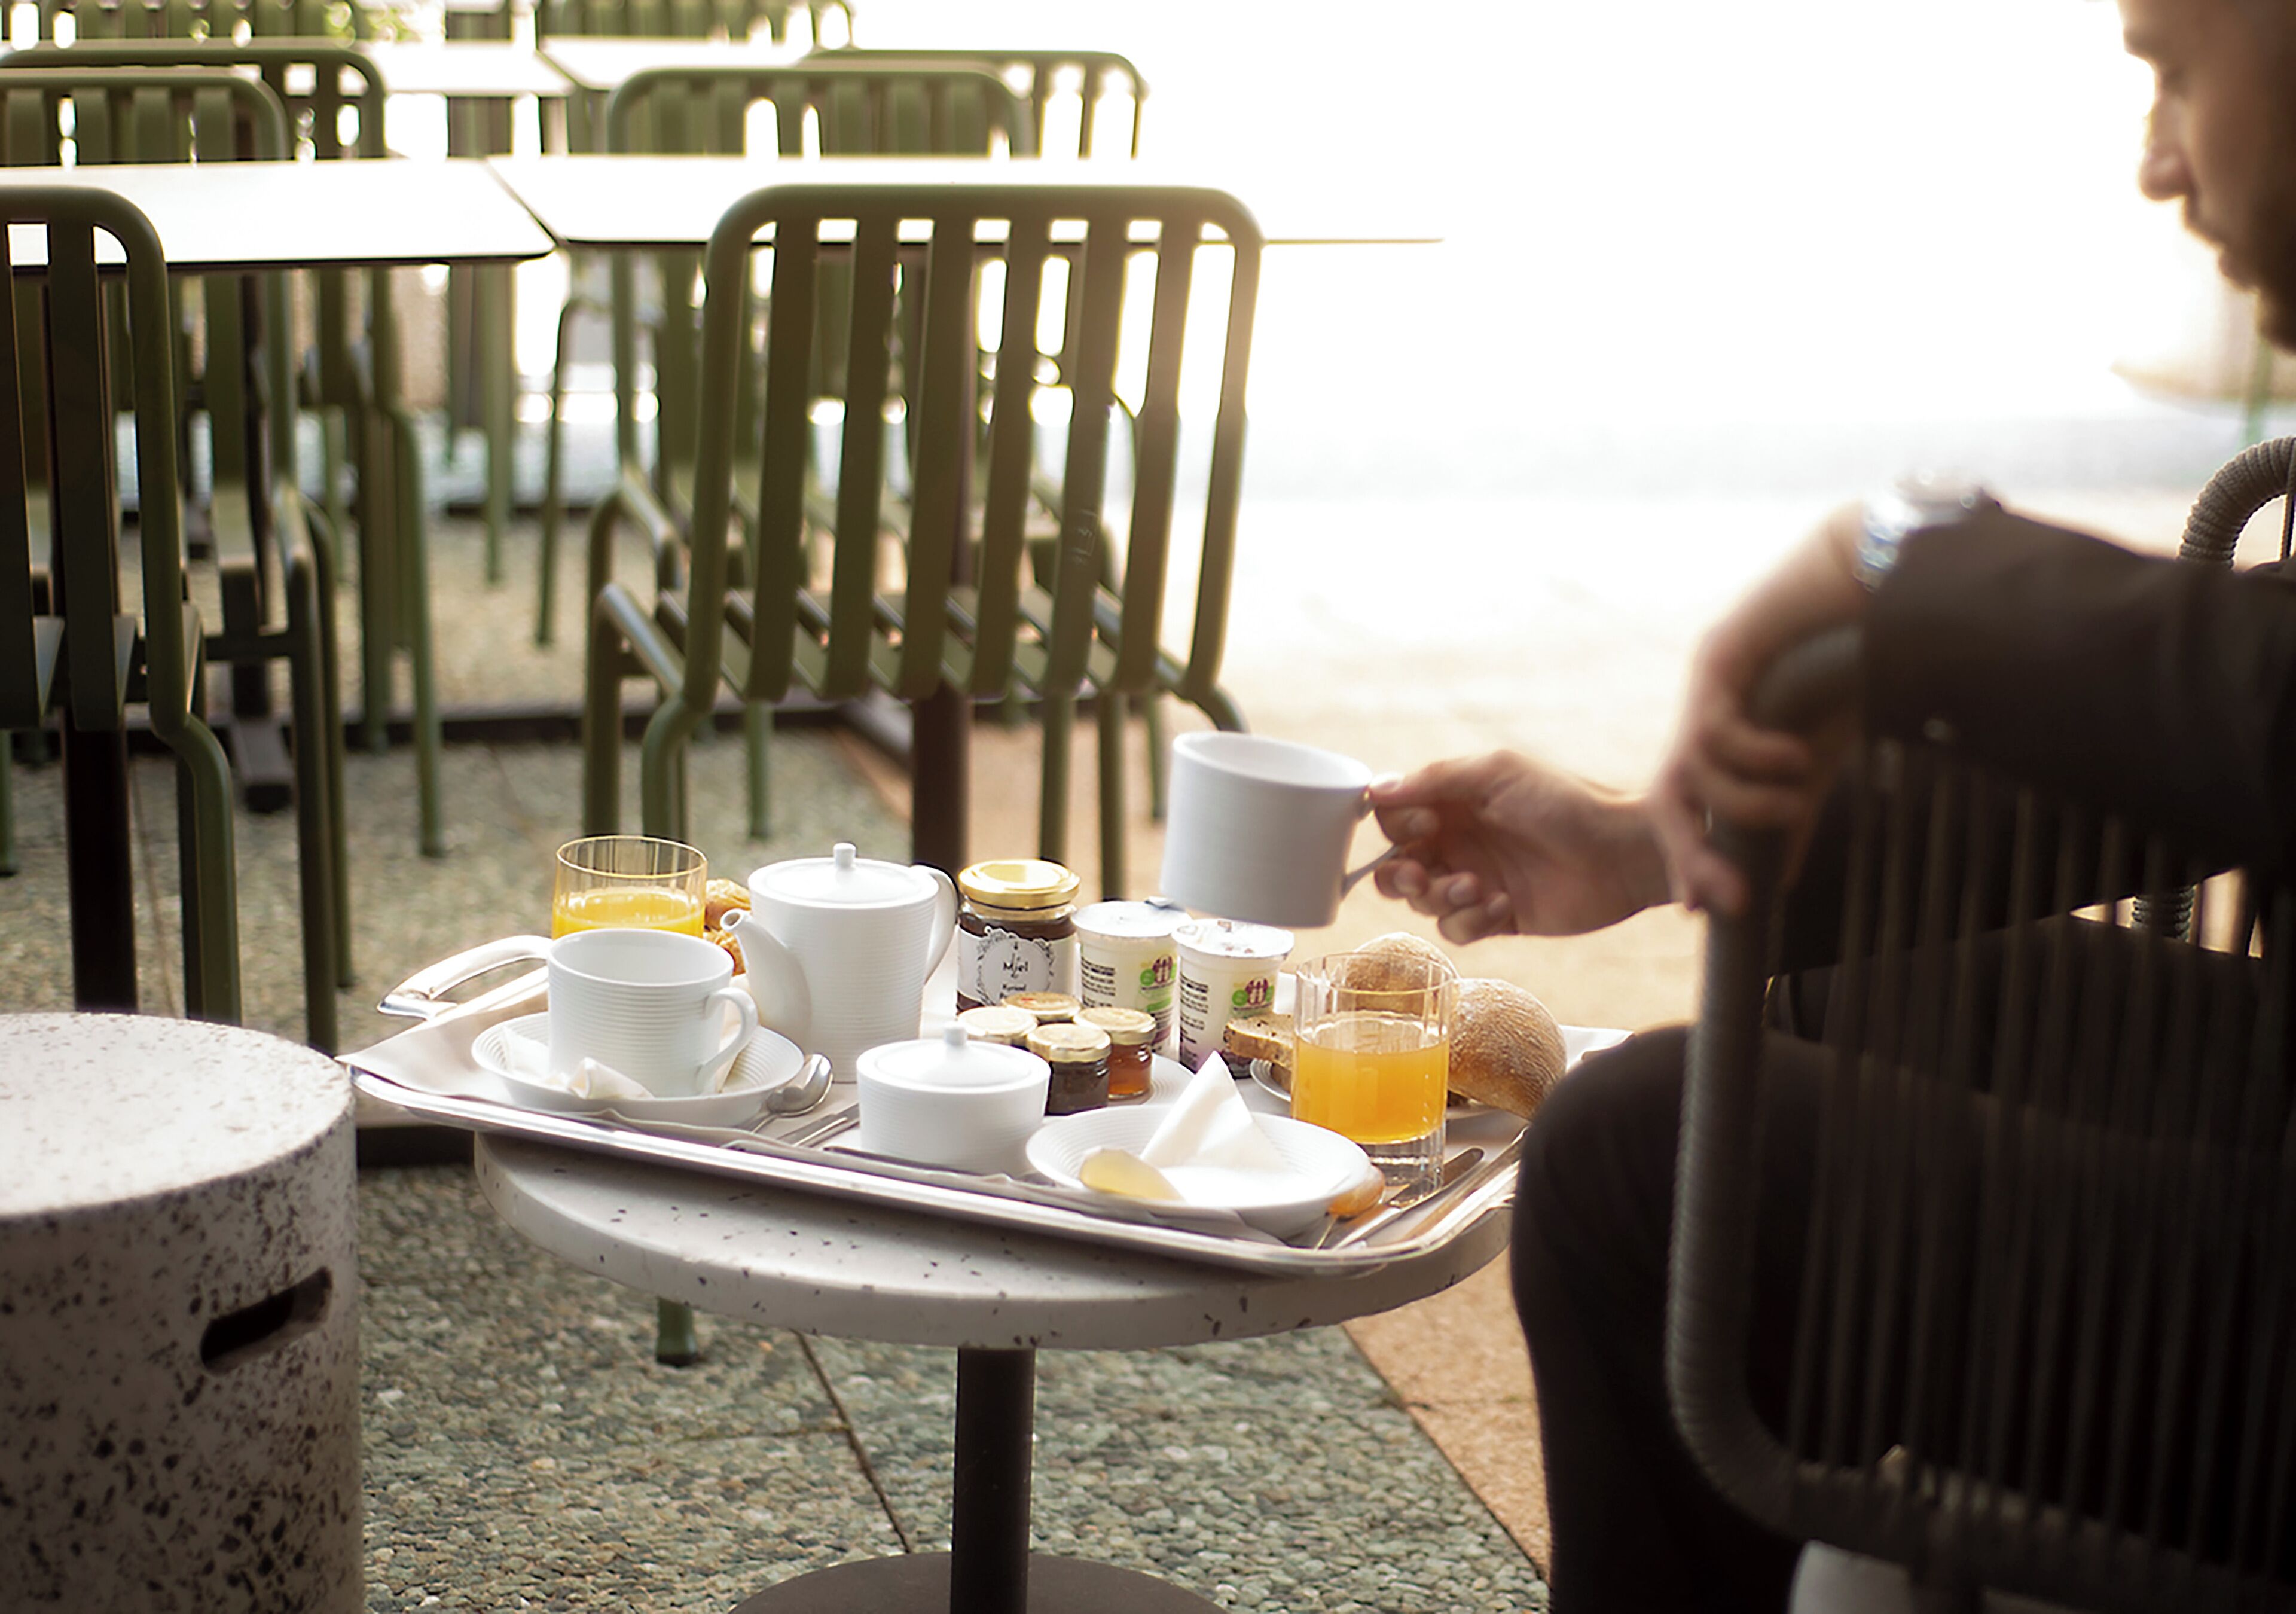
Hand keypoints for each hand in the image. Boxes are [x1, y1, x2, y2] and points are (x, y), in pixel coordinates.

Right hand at [1368, 752, 1671, 942]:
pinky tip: (1504, 904)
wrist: (1622, 852)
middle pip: (1396, 868)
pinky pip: (1457, 931)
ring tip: (1477, 887)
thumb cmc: (1564, 801)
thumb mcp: (1497, 773)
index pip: (1393, 818)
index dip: (1395, 827)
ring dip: (1441, 898)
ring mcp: (1476, 882)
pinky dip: (1471, 921)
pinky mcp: (1497, 918)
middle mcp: (1459, 843)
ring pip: (1422, 904)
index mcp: (1454, 803)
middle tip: (1422, 876)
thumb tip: (1375, 790)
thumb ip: (1436, 779)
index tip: (1423, 825)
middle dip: (1399, 876)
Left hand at [1648, 505, 1869, 915]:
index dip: (1687, 861)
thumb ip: (1794, 811)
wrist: (1868, 589)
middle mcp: (1701, 716)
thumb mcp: (1816, 755)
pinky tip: (1797, 758)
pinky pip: (1717, 727)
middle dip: (1689, 855)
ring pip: (1692, 769)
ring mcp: (1704, 687)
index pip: (1684, 810)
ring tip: (1798, 795)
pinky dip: (1755, 756)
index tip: (1705, 913)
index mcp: (1717, 741)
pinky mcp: (1718, 655)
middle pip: (1667, 798)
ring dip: (1744, 802)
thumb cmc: (1844, 667)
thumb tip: (1783, 881)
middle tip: (1729, 899)